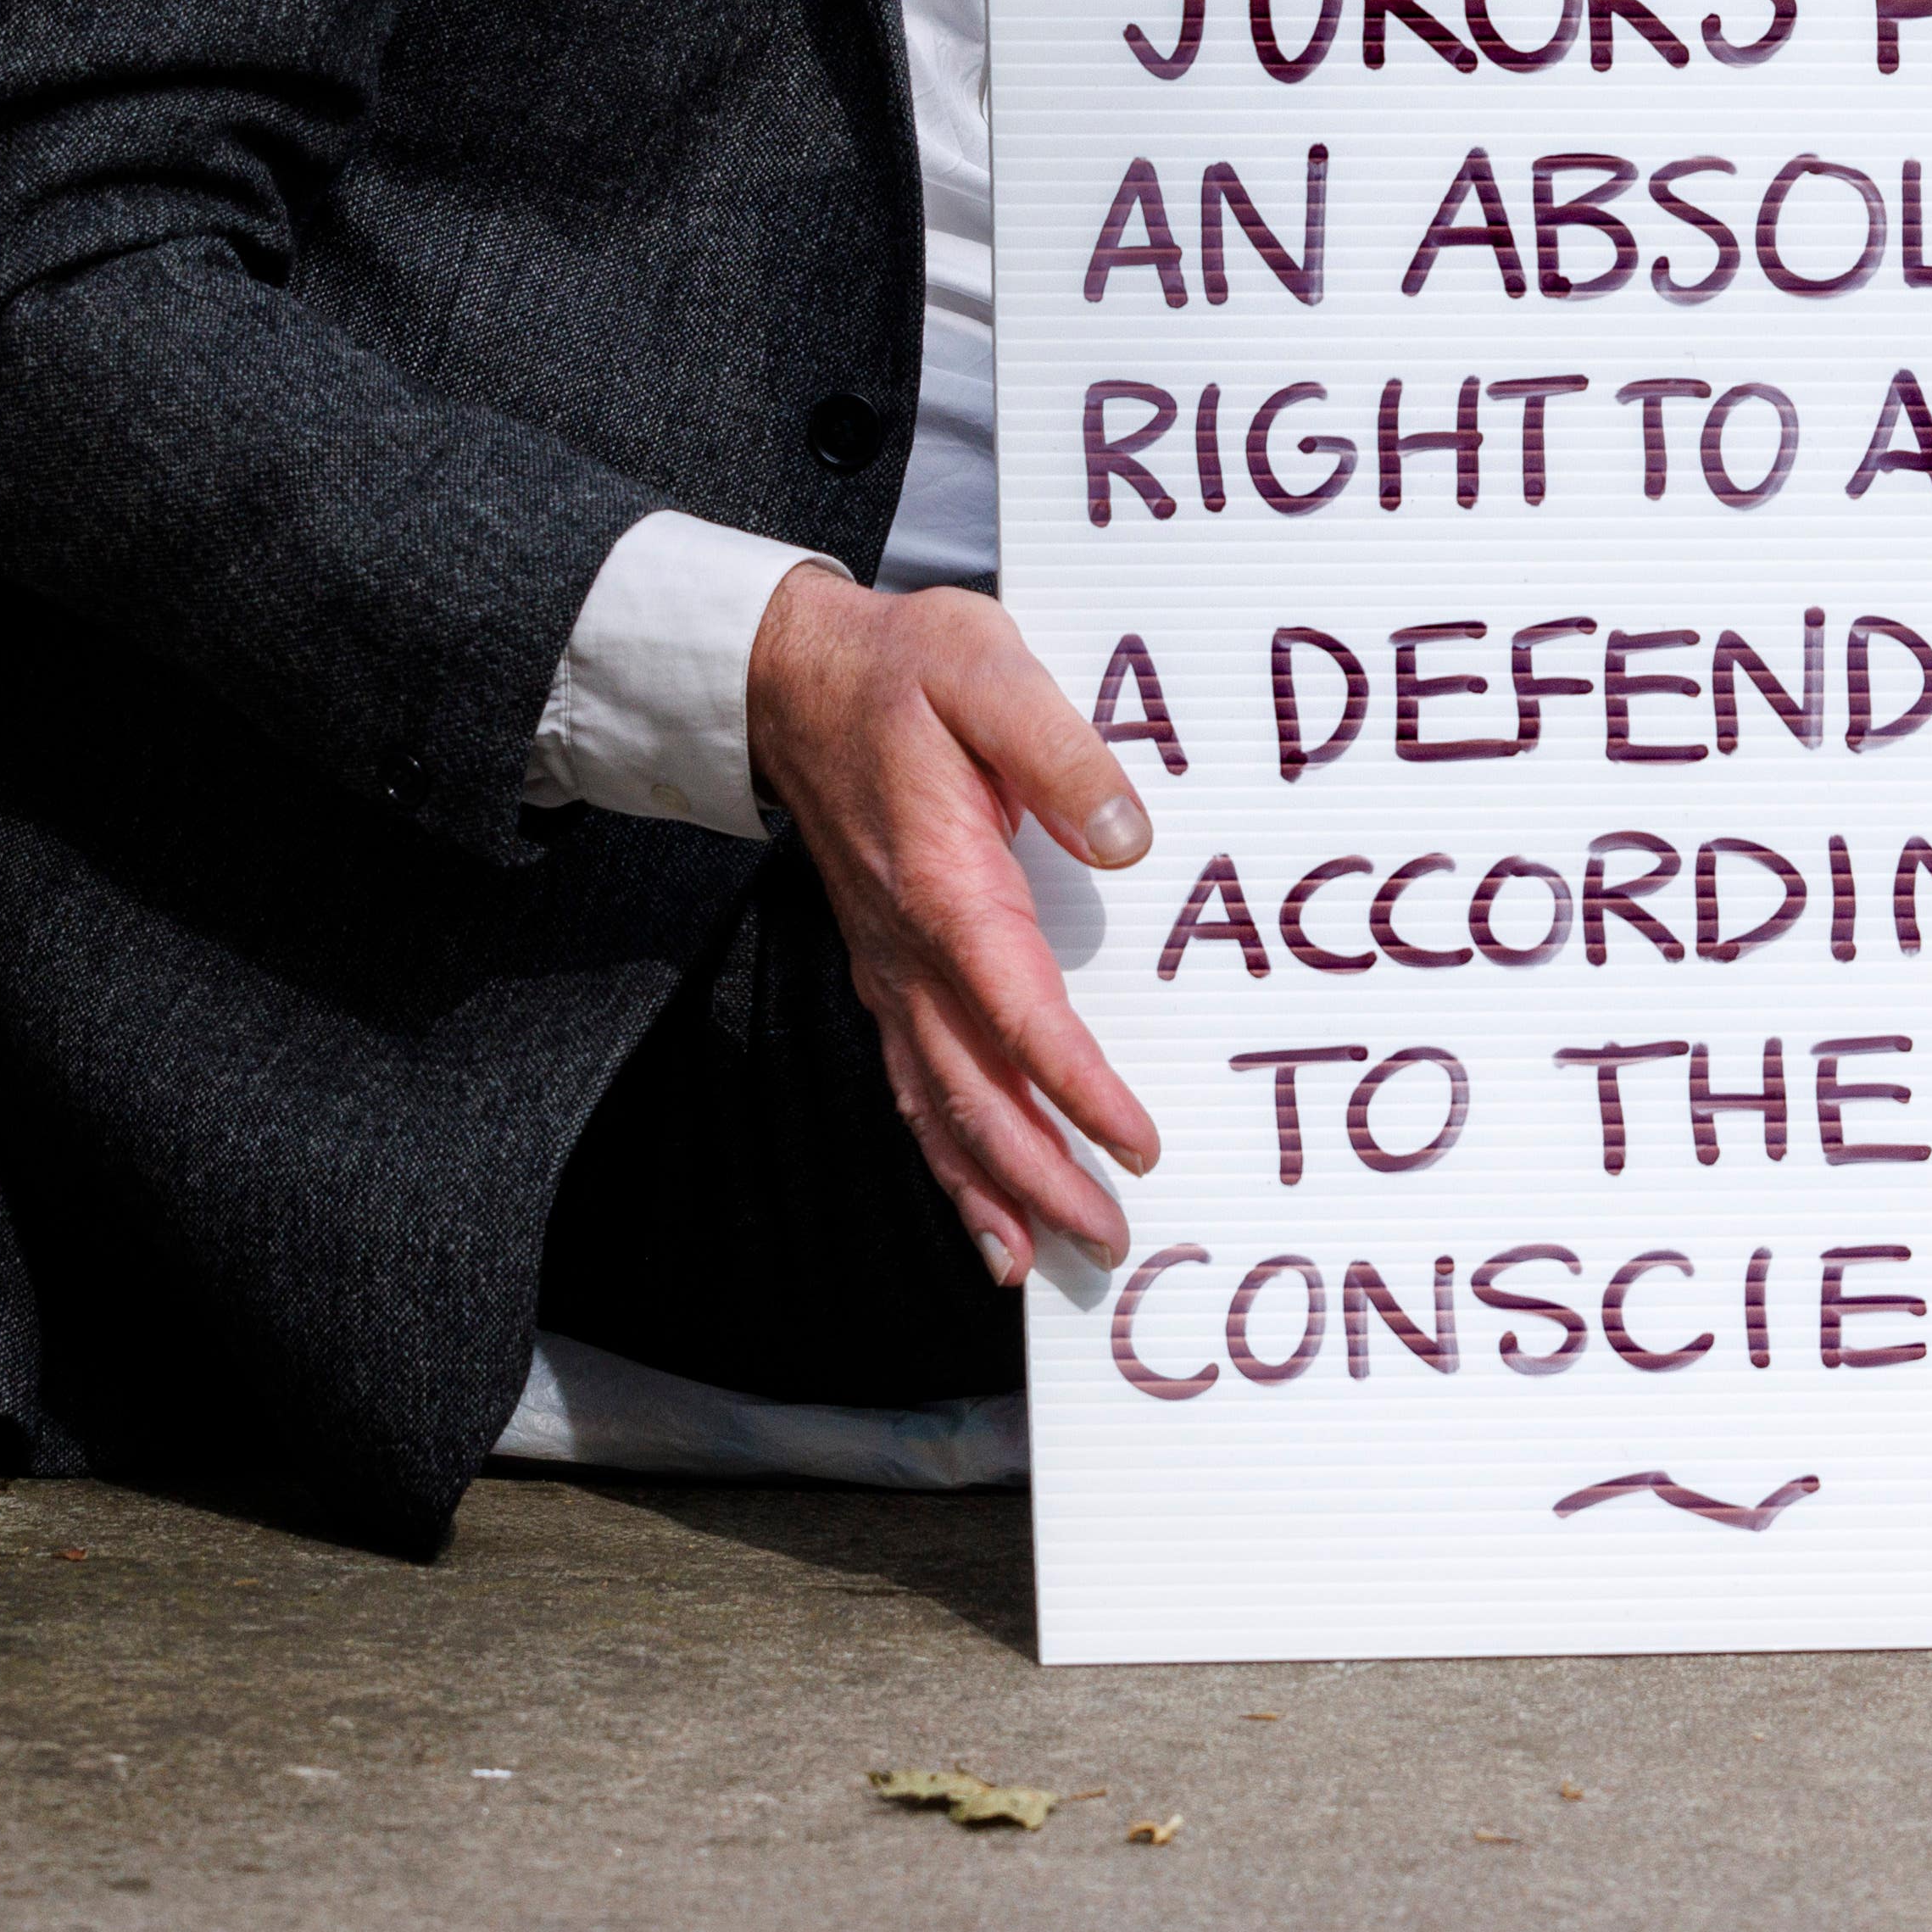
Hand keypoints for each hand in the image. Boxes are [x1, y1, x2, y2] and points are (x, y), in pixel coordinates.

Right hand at [744, 566, 1163, 1283]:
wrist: (794, 677)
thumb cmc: (902, 669)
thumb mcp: (989, 669)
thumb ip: (1062, 754)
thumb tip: (1128, 839)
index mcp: (947, 887)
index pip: (1019, 1014)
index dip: (1077, 1089)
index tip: (1137, 1144)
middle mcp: (909, 950)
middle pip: (972, 1090)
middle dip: (1038, 1176)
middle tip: (1108, 1241)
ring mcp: (890, 968)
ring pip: (934, 1103)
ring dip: (988, 1187)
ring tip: (1041, 1261)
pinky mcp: (886, 969)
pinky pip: (911, 1081)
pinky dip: (942, 1155)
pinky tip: (978, 1204)